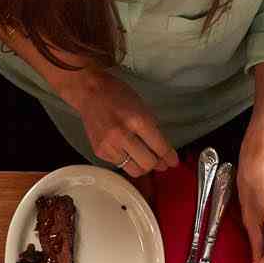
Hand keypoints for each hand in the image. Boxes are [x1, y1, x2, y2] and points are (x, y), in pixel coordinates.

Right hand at [56, 71, 177, 177]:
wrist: (90, 92)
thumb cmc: (118, 96)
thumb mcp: (142, 108)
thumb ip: (154, 132)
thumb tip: (164, 156)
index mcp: (137, 120)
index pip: (160, 147)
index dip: (170, 157)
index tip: (172, 161)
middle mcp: (122, 135)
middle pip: (148, 164)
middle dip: (156, 163)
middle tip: (158, 160)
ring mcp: (109, 145)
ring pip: (135, 170)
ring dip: (142, 166)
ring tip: (143, 157)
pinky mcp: (100, 152)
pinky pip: (120, 165)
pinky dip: (127, 161)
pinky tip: (126, 150)